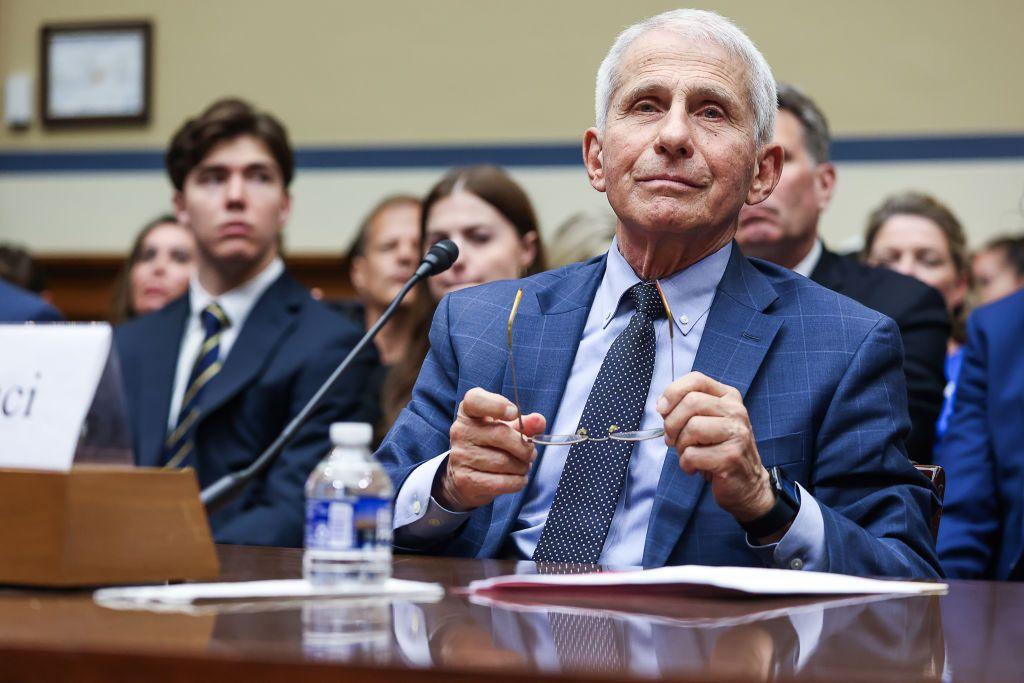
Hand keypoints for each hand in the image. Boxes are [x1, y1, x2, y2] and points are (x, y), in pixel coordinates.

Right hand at [435, 387, 545, 511]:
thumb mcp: (505, 429)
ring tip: (523, 467)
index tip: (514, 412)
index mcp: (468, 412)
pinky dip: (516, 482)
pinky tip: (518, 479)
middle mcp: (461, 431)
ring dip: (522, 466)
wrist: (466, 476)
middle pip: (499, 434)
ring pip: (502, 461)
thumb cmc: (489, 446)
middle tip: (531, 453)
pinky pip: (500, 481)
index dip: (496, 405)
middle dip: (523, 447)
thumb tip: (539, 421)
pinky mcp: (464, 479)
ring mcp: (460, 456)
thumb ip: (524, 423)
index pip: (475, 400)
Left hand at [657, 372, 774, 523]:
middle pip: (691, 402)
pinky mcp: (731, 457)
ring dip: (680, 446)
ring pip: (692, 428)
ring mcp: (736, 433)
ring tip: (688, 454)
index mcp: (728, 397)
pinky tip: (695, 468)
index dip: (673, 392)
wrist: (748, 483)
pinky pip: (692, 455)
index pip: (697, 379)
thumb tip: (662, 406)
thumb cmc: (719, 449)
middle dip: (672, 423)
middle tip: (672, 439)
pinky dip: (685, 464)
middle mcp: (736, 411)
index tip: (662, 409)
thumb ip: (687, 408)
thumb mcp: (707, 421)